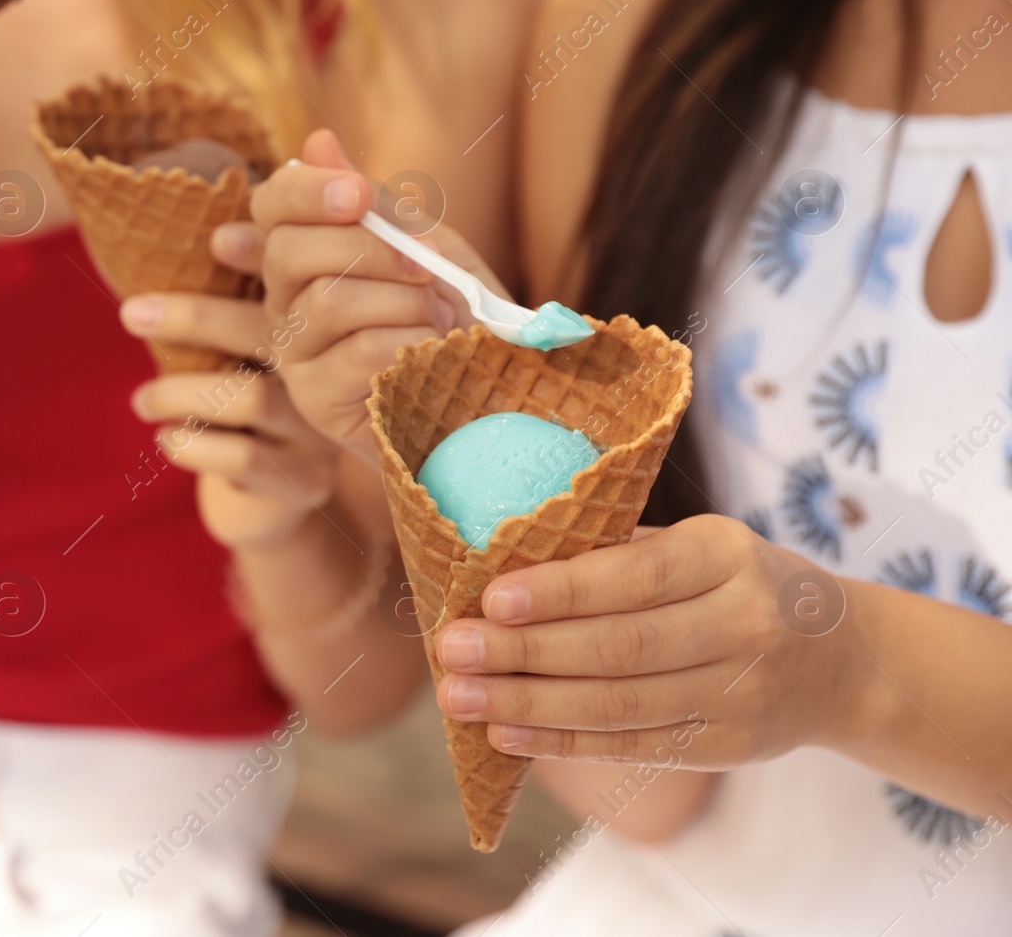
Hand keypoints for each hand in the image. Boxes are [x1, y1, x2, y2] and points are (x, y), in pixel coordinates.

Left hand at [119, 269, 339, 551]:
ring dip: (179, 393)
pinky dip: (193, 445)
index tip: (210, 244)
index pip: (289, 285)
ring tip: (141, 400)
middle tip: (130, 313)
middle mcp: (330, 375)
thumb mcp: (242, 352)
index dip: (256, 258)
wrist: (277, 501)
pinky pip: (242, 456)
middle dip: (194, 318)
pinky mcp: (303, 481)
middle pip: (268, 333)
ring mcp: (321, 431)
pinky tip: (167, 441)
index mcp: (317, 331)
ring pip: (250, 398)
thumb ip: (231, 298)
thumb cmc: (245, 407)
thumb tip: (180, 237)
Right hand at [250, 129, 479, 459]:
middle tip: (427, 262)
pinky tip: (432, 352)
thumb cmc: (454, 314)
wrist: (492, 391)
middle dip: (371, 248)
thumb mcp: (425, 245)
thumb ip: (374, 203)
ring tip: (439, 316)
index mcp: (304, 254)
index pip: (270, 206)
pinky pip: (359, 352)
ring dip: (402, 301)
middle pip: (289, 253)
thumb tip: (318, 140)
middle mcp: (284, 302)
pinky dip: (409, 343)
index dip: (304, 191)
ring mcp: (294, 354)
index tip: (357, 194)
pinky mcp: (317, 402)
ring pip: (329, 302)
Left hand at [432, 515, 866, 768]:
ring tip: (460, 695)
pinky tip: (505, 731)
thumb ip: (614, 555)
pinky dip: (562, 741)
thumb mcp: (695, 547)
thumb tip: (502, 562)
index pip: (634, 576)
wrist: (839, 659)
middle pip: (620, 648)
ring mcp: (740, 693)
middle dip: (525, 652)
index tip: (492, 597)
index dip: (562, 591)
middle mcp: (743, 623)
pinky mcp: (726, 745)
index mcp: (727, 554)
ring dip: (528, 703)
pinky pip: (632, 746)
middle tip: (453, 649)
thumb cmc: (731, 583)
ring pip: (620, 704)